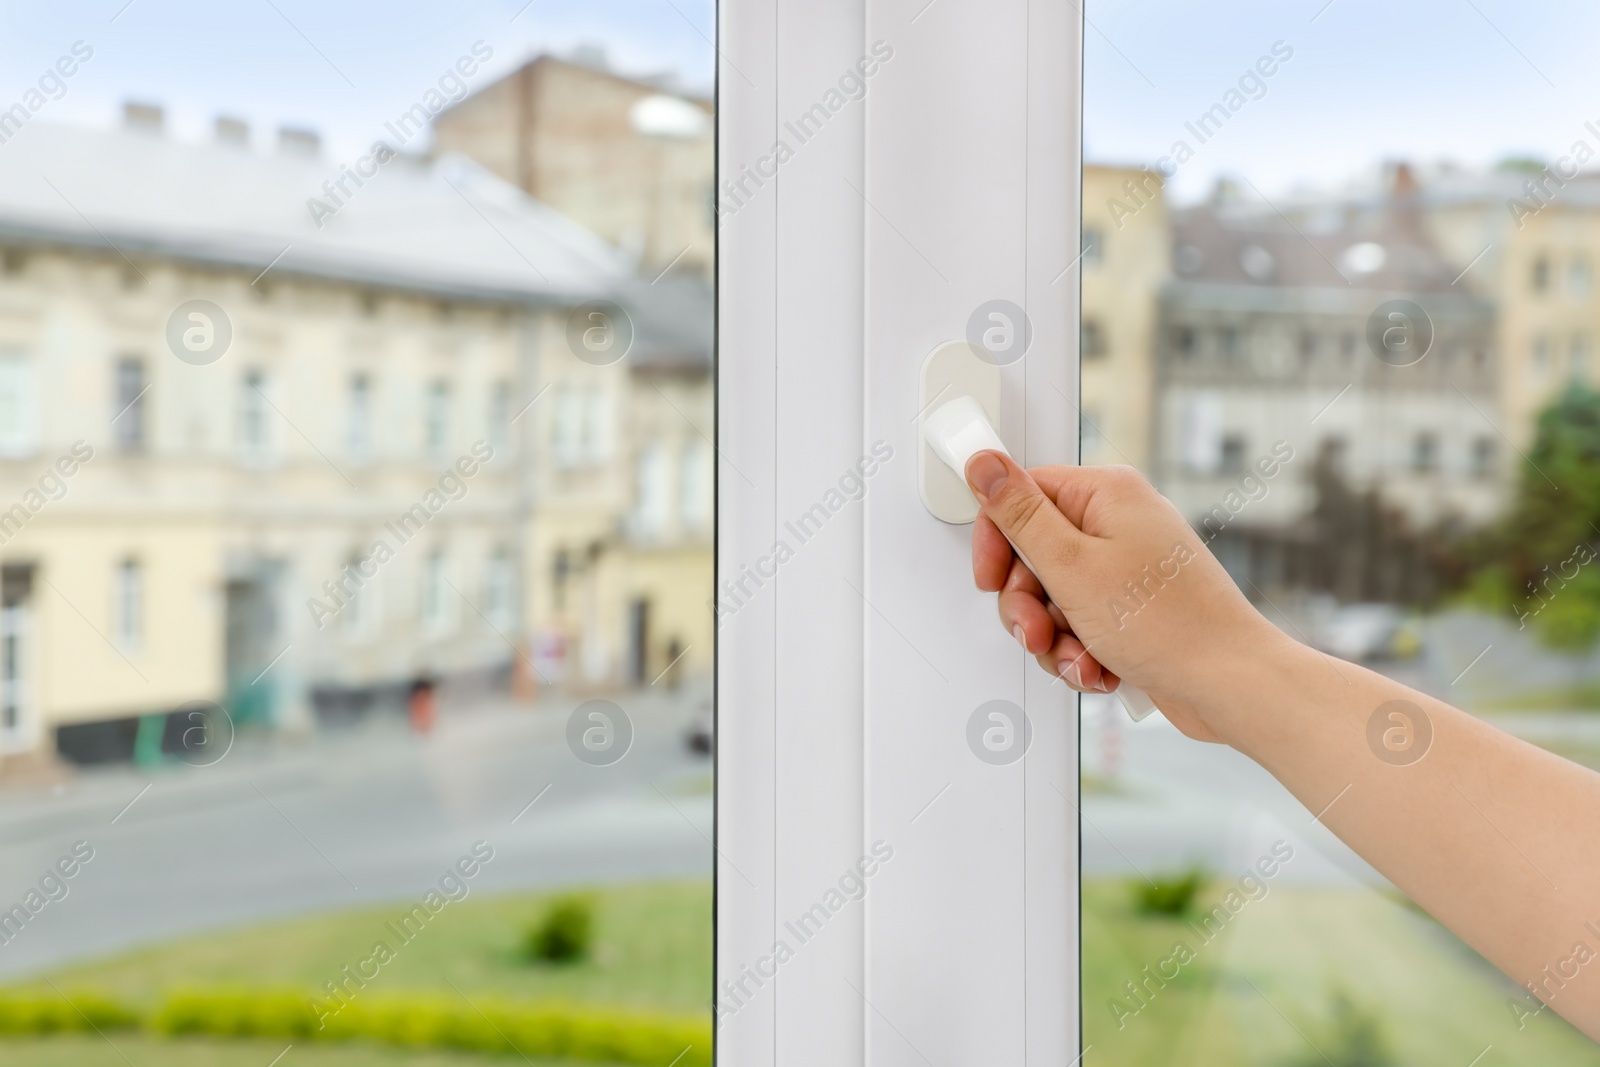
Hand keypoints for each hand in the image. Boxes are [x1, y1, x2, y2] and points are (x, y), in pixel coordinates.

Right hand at [965, 450, 1290, 744]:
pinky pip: (1080, 623)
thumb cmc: (1170, 625)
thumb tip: (984, 463)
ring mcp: (1127, 567)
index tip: (992, 578)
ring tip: (1078, 656)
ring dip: (1053, 637)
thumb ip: (1019, 514)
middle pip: (1032, 554)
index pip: (1022, 495)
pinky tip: (1098, 667)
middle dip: (1028, 605)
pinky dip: (1079, 651)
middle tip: (1039, 629)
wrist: (1229, 684)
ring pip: (1052, 597)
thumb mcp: (1071, 566)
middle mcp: (1118, 522)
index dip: (998, 542)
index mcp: (1105, 493)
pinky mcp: (1133, 607)